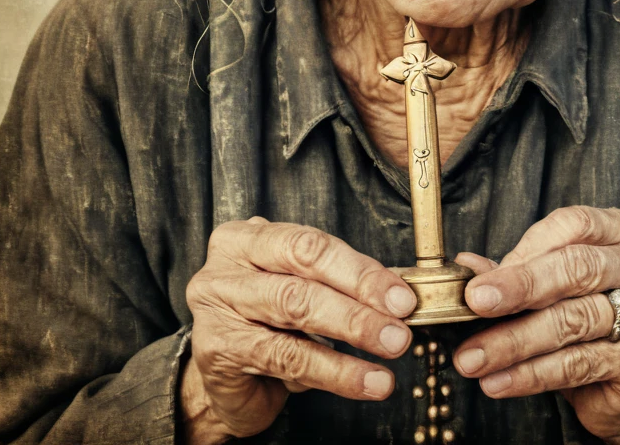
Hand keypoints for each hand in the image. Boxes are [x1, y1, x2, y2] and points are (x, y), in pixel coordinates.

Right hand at [180, 217, 417, 444]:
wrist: (219, 379)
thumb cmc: (264, 323)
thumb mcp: (297, 291)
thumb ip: (335, 284)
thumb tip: (395, 294)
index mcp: (248, 237)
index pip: (311, 245)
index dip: (360, 269)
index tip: (401, 295)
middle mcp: (227, 264)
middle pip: (302, 273)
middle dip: (359, 295)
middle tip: (400, 319)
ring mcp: (218, 305)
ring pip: (295, 310)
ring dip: (354, 330)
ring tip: (391, 347)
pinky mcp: (219, 349)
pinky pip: (288, 358)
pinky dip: (336, 372)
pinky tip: (368, 381)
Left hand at [453, 206, 619, 444]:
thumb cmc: (590, 317)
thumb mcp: (556, 287)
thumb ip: (517, 271)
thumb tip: (468, 266)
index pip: (574, 225)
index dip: (527, 249)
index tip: (484, 277)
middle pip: (579, 268)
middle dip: (521, 286)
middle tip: (476, 303)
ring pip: (575, 319)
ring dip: (516, 340)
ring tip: (475, 357)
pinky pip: (581, 364)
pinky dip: (533, 374)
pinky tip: (500, 380)